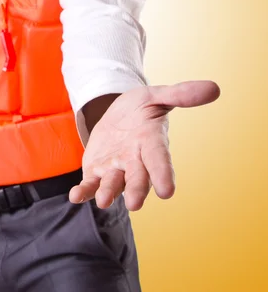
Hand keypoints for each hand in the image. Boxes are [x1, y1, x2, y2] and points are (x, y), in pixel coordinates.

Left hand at [69, 80, 219, 210]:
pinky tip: (76, 196)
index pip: (160, 160)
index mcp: (152, 143)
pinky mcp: (96, 170)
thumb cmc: (142, 107)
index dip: (164, 174)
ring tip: (104, 201)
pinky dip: (84, 191)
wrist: (117, 113)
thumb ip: (181, 94)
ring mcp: (116, 169)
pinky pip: (90, 184)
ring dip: (108, 193)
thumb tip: (214, 88)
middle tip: (135, 203)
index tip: (168, 191)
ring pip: (113, 184)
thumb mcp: (157, 95)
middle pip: (137, 179)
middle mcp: (136, 161)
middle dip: (136, 190)